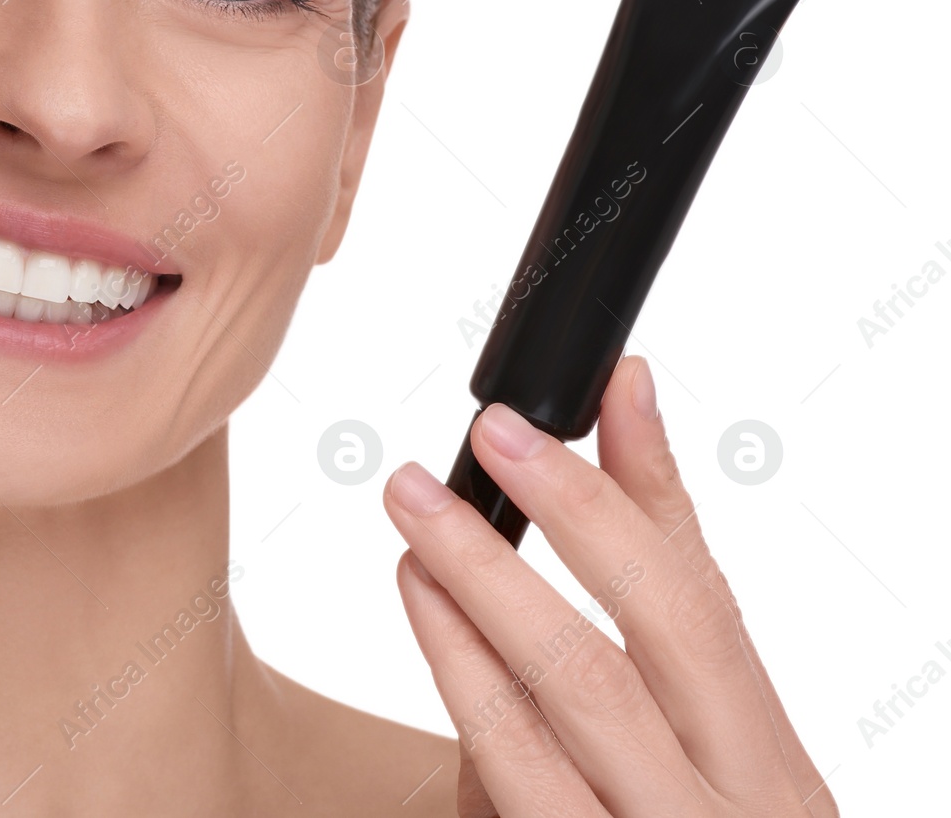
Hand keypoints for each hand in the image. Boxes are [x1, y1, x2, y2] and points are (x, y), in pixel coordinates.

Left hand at [382, 355, 837, 816]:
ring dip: (467, 620)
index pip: (694, 604)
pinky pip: (516, 792)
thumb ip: (666, 568)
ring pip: (551, 729)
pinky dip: (469, 708)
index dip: (611, 498)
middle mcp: (727, 813)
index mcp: (770, 762)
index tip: (530, 416)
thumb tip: (631, 401)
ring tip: (407, 539)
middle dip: (518, 553)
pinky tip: (427, 633)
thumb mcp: (717, 718)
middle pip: (614, 660)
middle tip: (429, 474)